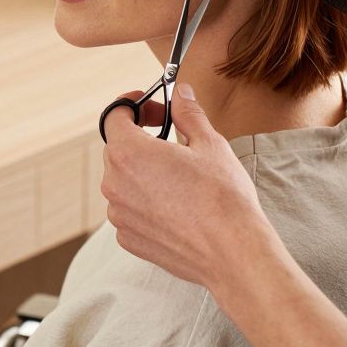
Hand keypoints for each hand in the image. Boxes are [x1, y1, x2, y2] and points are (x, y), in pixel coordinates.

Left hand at [101, 83, 274, 288]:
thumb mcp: (209, 143)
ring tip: (179, 175)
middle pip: (117, 148)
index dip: (132, 105)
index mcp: (128, 153)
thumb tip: (180, 93)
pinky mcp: (128, 238)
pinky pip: (130, 209)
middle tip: (172, 137)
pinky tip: (176, 205)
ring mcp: (119, 214)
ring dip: (143, 171)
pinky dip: (146, 201)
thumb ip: (187, 113)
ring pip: (123, 180)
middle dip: (141, 137)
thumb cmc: (222, 196)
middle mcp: (114, 184)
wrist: (232, 252)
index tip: (150, 105)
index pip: (113, 116)